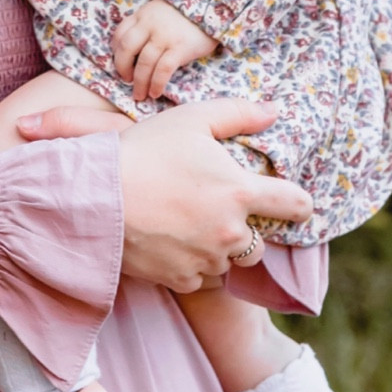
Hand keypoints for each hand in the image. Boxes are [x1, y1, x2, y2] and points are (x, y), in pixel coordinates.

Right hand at [17, 97, 311, 292]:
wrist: (93, 195)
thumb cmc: (143, 151)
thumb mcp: (191, 119)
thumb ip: (238, 114)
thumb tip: (273, 112)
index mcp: (240, 192)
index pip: (297, 205)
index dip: (298, 204)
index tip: (289, 204)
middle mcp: (230, 232)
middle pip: (259, 244)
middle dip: (243, 230)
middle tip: (213, 212)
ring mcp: (205, 259)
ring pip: (226, 263)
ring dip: (215, 250)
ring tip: (185, 226)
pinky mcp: (180, 279)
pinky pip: (198, 278)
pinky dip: (189, 265)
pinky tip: (168, 243)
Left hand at [112, 0, 219, 101]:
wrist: (214, 6)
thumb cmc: (186, 14)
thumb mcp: (160, 11)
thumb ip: (147, 25)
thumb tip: (134, 50)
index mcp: (143, 15)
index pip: (120, 34)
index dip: (116, 52)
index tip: (120, 64)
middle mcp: (150, 25)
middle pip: (126, 49)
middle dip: (122, 68)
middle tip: (127, 80)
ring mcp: (164, 37)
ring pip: (143, 63)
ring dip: (139, 83)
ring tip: (140, 95)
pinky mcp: (180, 48)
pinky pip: (162, 70)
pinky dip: (156, 84)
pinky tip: (155, 92)